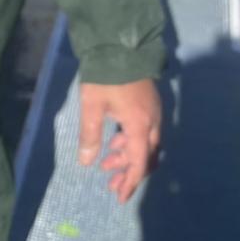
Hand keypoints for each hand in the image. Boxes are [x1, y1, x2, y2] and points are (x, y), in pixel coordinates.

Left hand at [78, 79, 160, 203]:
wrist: (120, 43)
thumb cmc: (105, 76)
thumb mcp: (92, 105)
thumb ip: (90, 134)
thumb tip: (86, 162)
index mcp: (140, 125)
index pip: (139, 163)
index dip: (129, 182)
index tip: (120, 197)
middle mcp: (152, 121)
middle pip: (145, 156)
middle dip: (127, 171)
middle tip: (109, 182)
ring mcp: (153, 110)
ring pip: (145, 143)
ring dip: (127, 155)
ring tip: (106, 161)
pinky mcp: (149, 102)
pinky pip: (145, 131)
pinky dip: (131, 141)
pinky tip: (115, 139)